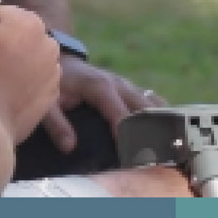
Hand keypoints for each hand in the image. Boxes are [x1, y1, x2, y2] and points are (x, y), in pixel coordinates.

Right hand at [0, 0, 61, 141]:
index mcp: (28, 24)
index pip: (0, 14)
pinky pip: (35, 78)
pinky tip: (3, 93)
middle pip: (18, 34)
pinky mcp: (53, 93)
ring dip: (13, 62)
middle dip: (1, 43)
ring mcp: (55, 71)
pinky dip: (23, 81)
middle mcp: (49, 44)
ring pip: (28, 56)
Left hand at [42, 58, 164, 151]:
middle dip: (153, 132)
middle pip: (145, 110)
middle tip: (159, 156)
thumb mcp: (47, 103)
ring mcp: (128, 86)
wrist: (62, 60)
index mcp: (101, 87)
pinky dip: (162, 115)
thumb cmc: (54, 83)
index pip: (122, 116)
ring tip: (170, 146)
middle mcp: (120, 85)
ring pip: (154, 104)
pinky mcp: (131, 89)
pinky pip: (153, 101)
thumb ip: (57, 125)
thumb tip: (69, 147)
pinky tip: (170, 131)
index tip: (134, 158)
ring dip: (163, 123)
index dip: (129, 137)